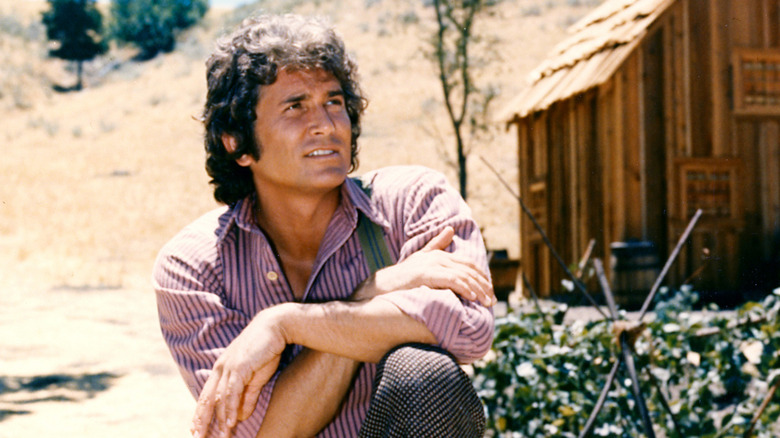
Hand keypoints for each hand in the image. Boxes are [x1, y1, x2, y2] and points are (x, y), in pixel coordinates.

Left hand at [191, 308, 287, 437]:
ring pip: (220, 398)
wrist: (276, 327)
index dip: (201, 412)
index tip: (196, 428)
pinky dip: (230, 408)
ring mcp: (228, 366)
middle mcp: (220, 368)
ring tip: (221, 436)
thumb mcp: (257, 376)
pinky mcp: (239, 366)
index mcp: (221, 368)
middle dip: (202, 420)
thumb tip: (241, 416)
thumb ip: (248, 396)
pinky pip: (232, 392)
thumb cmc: (266, 349)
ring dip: (219, 419)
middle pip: (207, 398)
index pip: (207, 394)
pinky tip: (231, 422)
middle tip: (198, 437)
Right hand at [371, 226, 494, 306]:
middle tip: (492, 301)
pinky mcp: (427, 275)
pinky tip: (472, 297)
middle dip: (483, 285)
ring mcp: (432, 265)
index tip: (489, 290)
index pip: (468, 264)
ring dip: (478, 290)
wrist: (382, 286)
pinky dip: (464, 288)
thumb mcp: (421, 259)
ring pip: (463, 276)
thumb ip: (436, 245)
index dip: (481, 276)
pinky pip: (452, 281)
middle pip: (469, 270)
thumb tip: (450, 229)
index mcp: (439, 255)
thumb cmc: (402, 277)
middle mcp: (438, 257)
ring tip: (486, 302)